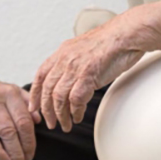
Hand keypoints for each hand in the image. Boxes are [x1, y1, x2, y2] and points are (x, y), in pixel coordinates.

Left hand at [29, 7, 160, 131]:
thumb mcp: (85, 49)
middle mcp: (65, 59)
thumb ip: (74, 62)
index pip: (41, 75)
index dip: (35, 94)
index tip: (34, 107)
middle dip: (46, 110)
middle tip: (50, 123)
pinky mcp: (87, 74)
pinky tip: (77, 116)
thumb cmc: (112, 42)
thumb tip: (71, 78)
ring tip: (65, 125)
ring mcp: (75, 67)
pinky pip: (75, 99)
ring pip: (59, 97)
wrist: (127, 34)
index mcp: (62, 52)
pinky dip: (75, 111)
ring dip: (61, 115)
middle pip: (47, 89)